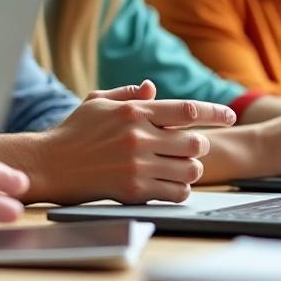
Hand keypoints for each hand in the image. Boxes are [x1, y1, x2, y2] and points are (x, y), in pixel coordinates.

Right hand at [25, 80, 235, 203]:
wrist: (50, 165)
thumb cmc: (72, 132)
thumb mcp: (96, 102)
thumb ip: (128, 94)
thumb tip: (153, 88)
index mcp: (133, 112)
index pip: (188, 110)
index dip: (216, 113)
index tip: (230, 116)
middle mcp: (139, 137)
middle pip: (195, 142)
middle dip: (199, 145)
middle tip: (191, 147)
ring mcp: (137, 165)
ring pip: (190, 169)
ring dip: (191, 168)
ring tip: (181, 167)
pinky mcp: (134, 190)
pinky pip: (177, 192)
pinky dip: (181, 189)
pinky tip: (171, 184)